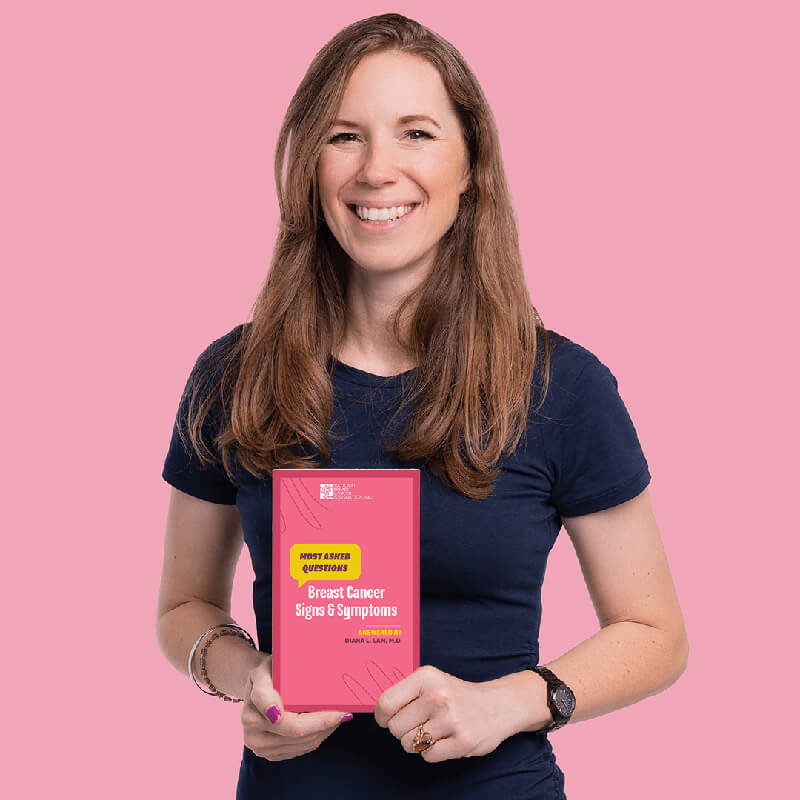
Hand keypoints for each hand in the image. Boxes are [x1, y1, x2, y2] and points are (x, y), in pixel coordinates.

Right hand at [240, 654, 351, 760]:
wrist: (254, 686)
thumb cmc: (267, 672)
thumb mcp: (266, 668)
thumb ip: (266, 690)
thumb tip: (276, 715)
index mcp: (254, 710)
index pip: (291, 722)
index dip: (318, 721)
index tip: (340, 714)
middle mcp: (253, 733)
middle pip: (300, 734)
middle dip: (327, 723)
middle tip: (346, 712)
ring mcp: (260, 747)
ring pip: (303, 744)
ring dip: (324, 731)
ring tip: (338, 716)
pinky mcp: (270, 754)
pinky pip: (300, 749)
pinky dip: (316, 737)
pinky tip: (325, 725)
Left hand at [373, 664, 514, 762]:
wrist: (498, 704)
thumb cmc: (456, 694)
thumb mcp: (431, 681)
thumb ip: (404, 692)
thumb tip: (376, 711)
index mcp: (426, 677)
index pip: (385, 703)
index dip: (382, 717)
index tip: (388, 719)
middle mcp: (437, 695)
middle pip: (395, 728)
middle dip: (402, 730)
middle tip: (419, 724)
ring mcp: (451, 719)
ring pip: (409, 744)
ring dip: (417, 743)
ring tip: (434, 731)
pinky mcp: (463, 741)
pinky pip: (428, 756)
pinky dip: (432, 753)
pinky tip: (445, 740)